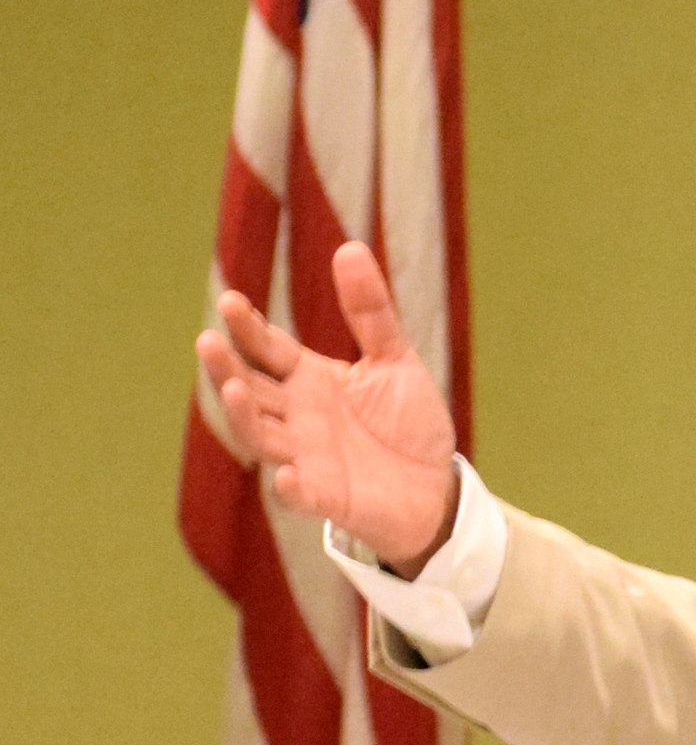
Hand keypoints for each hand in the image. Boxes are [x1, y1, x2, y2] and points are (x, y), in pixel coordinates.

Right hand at [195, 240, 458, 575]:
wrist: (438, 487)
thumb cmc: (409, 424)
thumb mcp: (394, 360)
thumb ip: (371, 311)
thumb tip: (350, 247)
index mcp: (308, 379)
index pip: (267, 349)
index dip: (247, 328)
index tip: (230, 302)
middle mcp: (297, 417)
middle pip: (249, 388)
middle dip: (226, 366)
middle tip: (207, 340)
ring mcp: (307, 458)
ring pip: (261, 436)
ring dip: (243, 415)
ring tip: (230, 388)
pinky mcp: (328, 498)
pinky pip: (301, 495)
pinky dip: (290, 487)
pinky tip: (286, 476)